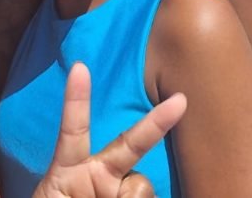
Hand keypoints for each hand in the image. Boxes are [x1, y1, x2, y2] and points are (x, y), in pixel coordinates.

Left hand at [33, 63, 186, 197]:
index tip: (79, 67)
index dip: (76, 100)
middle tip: (180, 102)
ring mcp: (121, 193)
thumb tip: (132, 187)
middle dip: (156, 122)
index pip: (74, 131)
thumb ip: (77, 183)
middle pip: (131, 145)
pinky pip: (149, 197)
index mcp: (71, 171)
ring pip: (141, 188)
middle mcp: (102, 177)